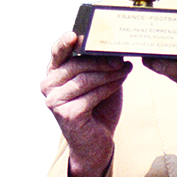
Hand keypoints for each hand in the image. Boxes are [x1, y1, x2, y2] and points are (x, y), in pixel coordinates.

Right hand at [41, 31, 131, 176]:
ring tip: (127, 69)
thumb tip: (116, 47)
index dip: (65, 43)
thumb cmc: (98, 106)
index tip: (75, 35)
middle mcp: (49, 86)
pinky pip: (93, 94)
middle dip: (102, 60)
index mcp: (55, 73)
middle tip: (122, 58)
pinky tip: (122, 80)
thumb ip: (101, 64)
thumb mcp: (100, 80)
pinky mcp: (67, 115)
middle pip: (78, 65)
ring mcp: (55, 102)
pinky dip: (111, 86)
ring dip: (110, 73)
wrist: (97, 141)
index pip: (58, 54)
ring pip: (87, 79)